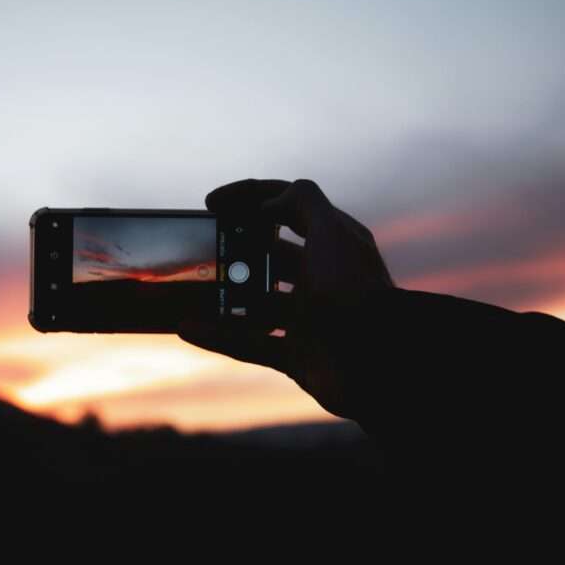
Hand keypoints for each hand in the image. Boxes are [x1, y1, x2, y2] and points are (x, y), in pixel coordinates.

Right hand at [179, 179, 393, 419]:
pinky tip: (186, 328)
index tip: (211, 204)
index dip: (249, 197)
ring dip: (223, 296)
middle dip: (233, 249)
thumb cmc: (355, 295)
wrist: (378, 367)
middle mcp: (321, 276)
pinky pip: (249, 344)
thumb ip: (301, 203)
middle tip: (200, 249)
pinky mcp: (297, 354)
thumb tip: (267, 202)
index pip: (287, 205)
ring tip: (190, 290)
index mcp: (333, 242)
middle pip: (267, 254)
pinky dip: (218, 337)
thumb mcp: (332, 234)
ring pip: (255, 302)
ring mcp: (308, 317)